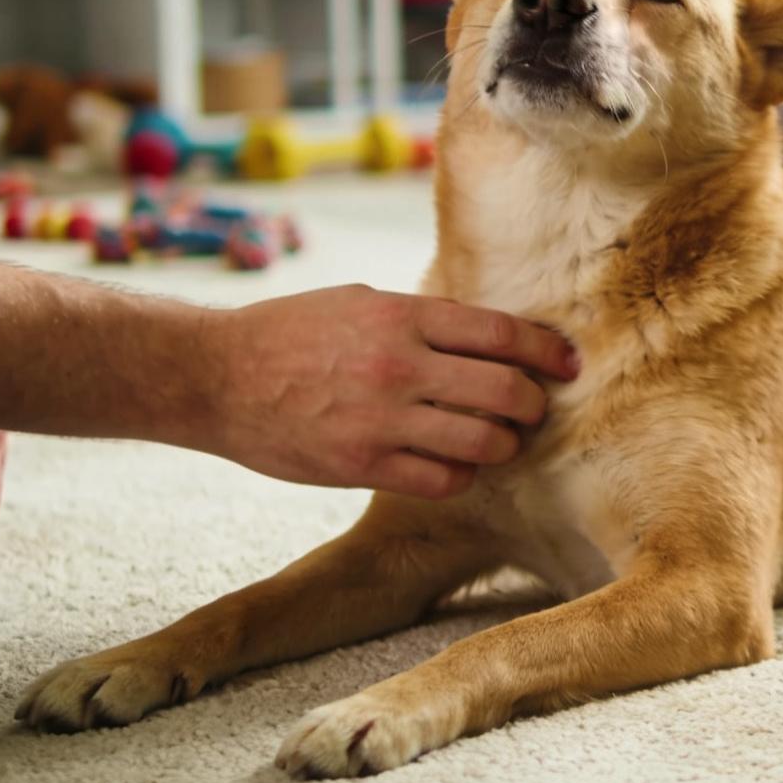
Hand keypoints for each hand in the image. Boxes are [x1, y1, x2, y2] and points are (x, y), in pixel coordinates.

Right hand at [196, 285, 578, 498]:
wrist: (216, 375)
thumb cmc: (291, 332)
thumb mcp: (361, 301)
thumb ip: (422, 319)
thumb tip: (486, 334)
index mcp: (403, 315)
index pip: (503, 333)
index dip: (547, 351)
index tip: (567, 364)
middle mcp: (400, 365)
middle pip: (507, 391)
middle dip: (533, 405)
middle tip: (533, 411)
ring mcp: (382, 419)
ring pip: (484, 443)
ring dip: (504, 446)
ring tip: (500, 443)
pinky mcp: (363, 465)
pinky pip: (444, 481)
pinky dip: (463, 476)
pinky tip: (455, 467)